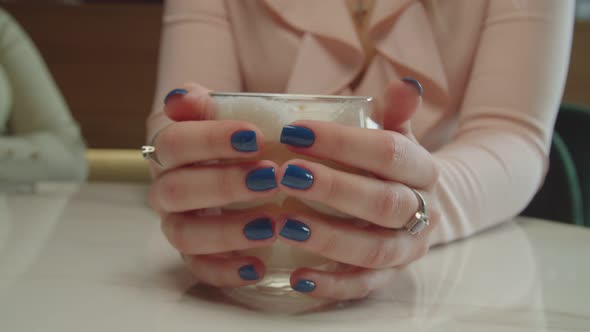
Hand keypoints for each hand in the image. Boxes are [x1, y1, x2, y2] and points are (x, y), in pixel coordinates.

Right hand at [147, 83, 279, 286]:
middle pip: (176, 190)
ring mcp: (178, 223)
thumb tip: (183, 99)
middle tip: (271, 178)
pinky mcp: (195, 254)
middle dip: (224, 184)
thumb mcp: (227, 112)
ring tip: (271, 225)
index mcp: (169, 148)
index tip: (255, 136)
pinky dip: (225, 271)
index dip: (210, 140)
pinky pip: (199, 269)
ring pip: (184, 234)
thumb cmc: (237, 138)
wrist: (241, 164)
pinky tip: (258, 267)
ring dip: (227, 231)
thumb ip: (204, 103)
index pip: (174, 143)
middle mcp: (166, 188)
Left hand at [275, 79, 439, 299]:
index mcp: (424, 170)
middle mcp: (423, 211)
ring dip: (329, 238)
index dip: (344, 143)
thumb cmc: (392, 166)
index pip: (389, 153)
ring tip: (284, 224)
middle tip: (287, 176)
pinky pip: (364, 287)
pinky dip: (332, 285)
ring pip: (374, 250)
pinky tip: (297, 276)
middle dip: (334, 189)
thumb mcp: (397, 135)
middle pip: (384, 203)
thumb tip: (405, 84)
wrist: (421, 205)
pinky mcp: (390, 277)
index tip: (295, 132)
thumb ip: (395, 113)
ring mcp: (408, 249)